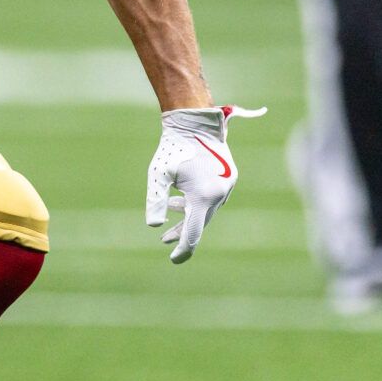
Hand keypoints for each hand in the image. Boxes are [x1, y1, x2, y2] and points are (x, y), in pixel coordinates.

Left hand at [146, 104, 264, 263]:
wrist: (196, 121)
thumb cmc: (173, 147)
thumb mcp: (158, 174)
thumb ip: (156, 200)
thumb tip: (153, 226)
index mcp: (203, 196)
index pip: (193, 232)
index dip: (183, 248)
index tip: (173, 259)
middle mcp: (219, 194)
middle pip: (200, 222)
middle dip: (182, 232)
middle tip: (164, 240)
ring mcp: (227, 186)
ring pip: (206, 209)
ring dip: (187, 215)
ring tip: (169, 219)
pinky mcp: (229, 177)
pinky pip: (212, 197)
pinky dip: (196, 202)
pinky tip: (178, 201)